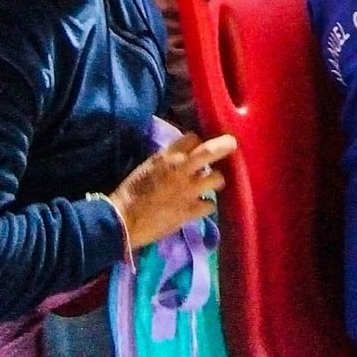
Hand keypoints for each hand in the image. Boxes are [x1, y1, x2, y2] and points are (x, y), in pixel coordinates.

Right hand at [108, 132, 236, 249]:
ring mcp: (189, 191)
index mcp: (167, 157)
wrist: (125, 219)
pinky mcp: (192, 211)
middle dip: (224, 146)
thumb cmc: (131, 192)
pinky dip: (207, 204)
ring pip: (217, 179)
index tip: (198, 147)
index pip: (191, 138)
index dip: (197, 142)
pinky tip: (201, 206)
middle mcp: (182, 169)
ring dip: (215, 180)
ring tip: (211, 184)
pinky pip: (210, 205)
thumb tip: (180, 160)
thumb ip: (166, 161)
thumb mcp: (148, 167)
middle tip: (232, 144)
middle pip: (210, 152)